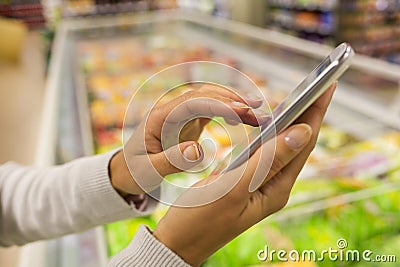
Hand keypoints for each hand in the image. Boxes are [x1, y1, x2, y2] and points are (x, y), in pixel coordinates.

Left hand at [110, 84, 267, 195]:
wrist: (126, 170)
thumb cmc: (134, 171)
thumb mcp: (148, 171)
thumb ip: (171, 161)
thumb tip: (199, 151)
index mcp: (160, 118)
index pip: (192, 103)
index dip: (218, 105)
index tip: (241, 113)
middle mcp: (171, 110)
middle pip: (205, 96)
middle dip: (232, 101)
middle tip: (258, 113)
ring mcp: (180, 114)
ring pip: (210, 99)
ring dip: (234, 103)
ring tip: (258, 113)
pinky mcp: (187, 121)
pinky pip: (211, 109)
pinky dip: (229, 110)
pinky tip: (244, 117)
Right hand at [153, 83, 335, 265]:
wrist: (177, 241)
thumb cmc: (200, 219)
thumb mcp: (234, 188)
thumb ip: (268, 160)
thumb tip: (302, 131)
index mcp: (275, 189)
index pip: (303, 144)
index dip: (316, 112)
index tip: (328, 85)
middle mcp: (272, 186)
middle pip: (296, 143)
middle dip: (309, 112)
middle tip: (319, 83)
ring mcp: (258, 183)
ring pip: (280, 146)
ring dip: (290, 121)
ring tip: (301, 97)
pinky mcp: (243, 180)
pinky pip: (263, 152)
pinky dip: (268, 132)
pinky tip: (270, 121)